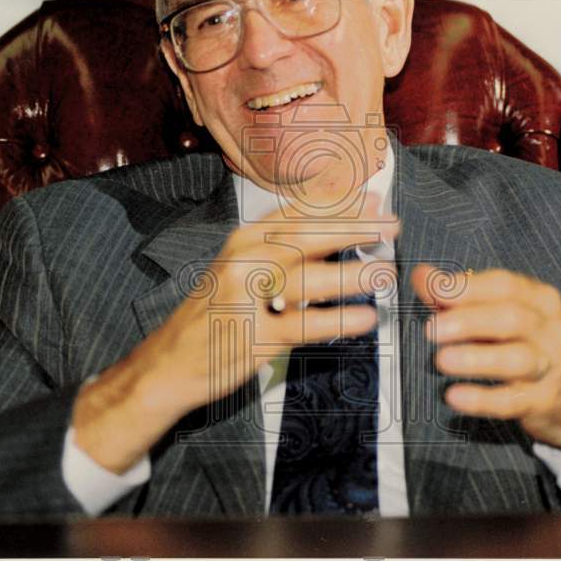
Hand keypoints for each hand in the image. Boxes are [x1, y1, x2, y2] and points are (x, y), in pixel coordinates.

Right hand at [73, 193, 397, 472]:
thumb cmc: (215, 314)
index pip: (297, 213)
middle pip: (305, 237)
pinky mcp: (252, 337)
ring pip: (306, 280)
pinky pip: (302, 326)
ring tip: (385, 273)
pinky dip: (336, 322)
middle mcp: (243, 261)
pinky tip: (365, 320)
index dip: (338, 203)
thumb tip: (340, 221)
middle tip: (392, 224)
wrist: (168, 363)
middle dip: (353, 228)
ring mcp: (245, 299)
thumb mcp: (242, 269)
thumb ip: (285, 247)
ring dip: (350, 275)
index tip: (375, 197)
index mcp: (245, 240)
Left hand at [413, 264, 560, 454]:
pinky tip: (455, 396)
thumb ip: (460, 297)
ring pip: (517, 359)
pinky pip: (512, 400)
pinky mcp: (543, 402)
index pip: (504, 285)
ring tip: (442, 360)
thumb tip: (422, 276)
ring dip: (477, 358)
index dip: (466, 287)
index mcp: (540, 300)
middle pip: (511, 318)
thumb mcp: (503, 316)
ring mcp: (550, 367)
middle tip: (432, 329)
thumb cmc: (528, 346)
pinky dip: (482, 399)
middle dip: (469, 321)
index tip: (432, 289)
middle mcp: (550, 329)